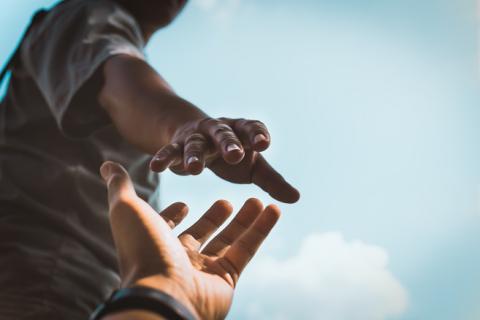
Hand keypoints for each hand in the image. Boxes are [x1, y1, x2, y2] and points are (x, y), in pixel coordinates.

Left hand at [100, 161, 280, 319]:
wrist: (163, 293)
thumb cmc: (143, 250)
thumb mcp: (127, 209)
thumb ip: (120, 186)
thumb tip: (106, 164)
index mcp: (155, 243)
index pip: (167, 227)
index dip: (174, 215)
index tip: (185, 203)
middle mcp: (179, 258)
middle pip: (202, 233)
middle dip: (214, 217)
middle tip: (226, 201)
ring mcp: (204, 270)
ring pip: (229, 240)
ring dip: (244, 220)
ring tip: (257, 199)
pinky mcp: (226, 278)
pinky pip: (246, 250)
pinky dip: (261, 229)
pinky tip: (273, 209)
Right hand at [149, 117, 299, 202]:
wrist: (197, 137)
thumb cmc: (231, 154)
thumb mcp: (252, 167)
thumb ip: (272, 181)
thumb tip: (296, 198)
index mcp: (241, 132)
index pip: (251, 128)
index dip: (257, 135)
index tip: (264, 144)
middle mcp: (219, 130)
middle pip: (224, 134)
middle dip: (229, 143)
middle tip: (235, 155)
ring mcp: (197, 137)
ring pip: (195, 144)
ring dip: (194, 155)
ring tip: (194, 170)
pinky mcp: (177, 145)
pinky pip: (169, 151)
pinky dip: (163, 158)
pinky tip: (156, 167)